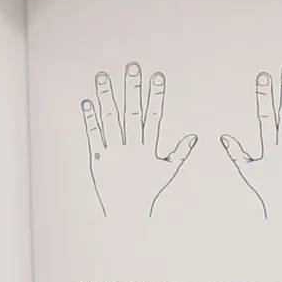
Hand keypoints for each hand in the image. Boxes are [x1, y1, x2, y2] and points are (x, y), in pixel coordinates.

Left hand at [80, 64, 195, 217]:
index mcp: (148, 149)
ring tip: (103, 76)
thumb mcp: (166, 172)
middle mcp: (131, 148)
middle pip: (132, 114)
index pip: (154, 117)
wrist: (126, 215)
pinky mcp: (97, 159)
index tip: (157, 76)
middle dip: (133, 89)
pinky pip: (93, 135)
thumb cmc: (147, 192)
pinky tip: (87, 101)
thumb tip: (194, 136)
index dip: (155, 96)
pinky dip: (90, 118)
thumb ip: (180, 153)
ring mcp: (113, 153)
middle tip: (132, 66)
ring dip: (107, 97)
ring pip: (110, 120)